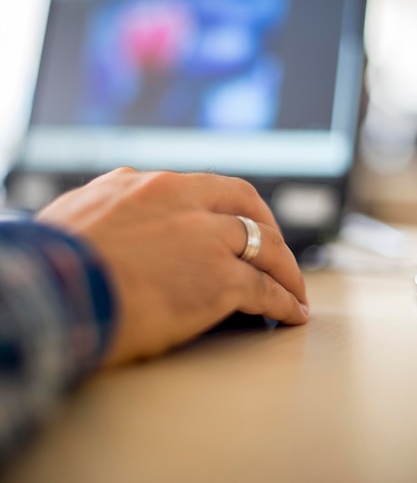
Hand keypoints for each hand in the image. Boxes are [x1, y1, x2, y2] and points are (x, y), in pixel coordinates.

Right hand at [37, 168, 308, 364]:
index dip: (234, 208)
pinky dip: (284, 300)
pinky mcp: (218, 280)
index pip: (211, 187)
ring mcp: (206, 238)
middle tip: (279, 253)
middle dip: (270, 229)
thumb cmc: (56, 258)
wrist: (53, 289)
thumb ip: (112, 199)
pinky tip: (290, 313)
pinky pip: (265, 288)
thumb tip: (121, 199)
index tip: (244, 224)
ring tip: (294, 289)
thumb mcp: (82, 208)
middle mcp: (185, 203)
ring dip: (286, 269)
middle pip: (247, 207)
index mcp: (152, 185)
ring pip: (266, 246)